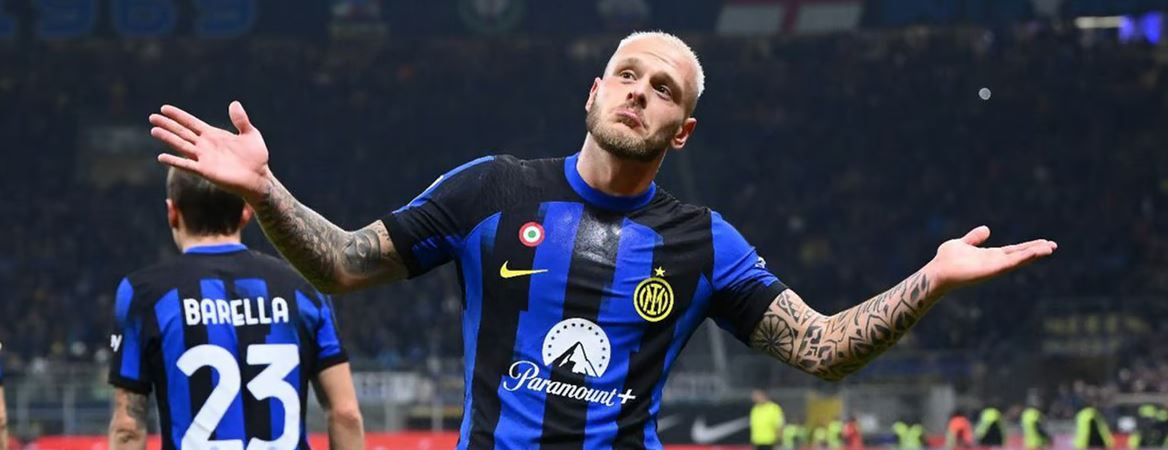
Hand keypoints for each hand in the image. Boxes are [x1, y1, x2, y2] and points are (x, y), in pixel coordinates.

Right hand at [149, 101, 271, 201]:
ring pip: (181, 146)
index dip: (178, 115)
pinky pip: (187, 165)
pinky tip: (161, 157)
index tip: (164, 108)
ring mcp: (204, 158)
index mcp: (214, 135)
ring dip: (168, 138)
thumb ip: (241, 120)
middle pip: (182, 132)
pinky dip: (174, 161)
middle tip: (152, 117)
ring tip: (154, 130)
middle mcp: (205, 145)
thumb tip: (234, 103)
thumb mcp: (250, 134)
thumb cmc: (256, 157)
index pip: (192, 123)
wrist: (259, 177)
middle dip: (167, 125)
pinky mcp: (205, 171)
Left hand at [925, 225, 1056, 290]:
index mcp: (990, 255)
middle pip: (1019, 255)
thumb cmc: (946, 260)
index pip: (1014, 250)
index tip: (1044, 242)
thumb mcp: (962, 244)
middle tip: (1053, 246)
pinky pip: (1009, 263)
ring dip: (1033, 254)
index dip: (1028, 247)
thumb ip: (974, 238)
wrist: (936, 272)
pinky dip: (1022, 258)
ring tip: (1049, 248)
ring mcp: (993, 267)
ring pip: (1017, 260)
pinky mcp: (990, 270)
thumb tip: (987, 229)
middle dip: (1036, 250)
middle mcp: (994, 262)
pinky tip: (1034, 253)